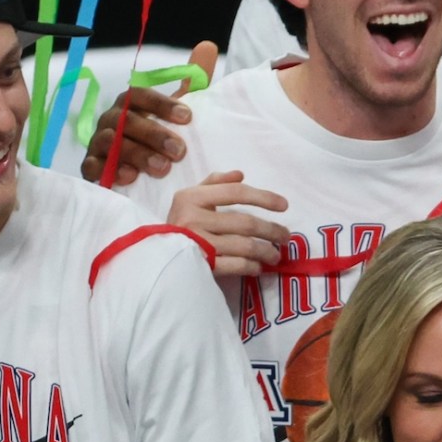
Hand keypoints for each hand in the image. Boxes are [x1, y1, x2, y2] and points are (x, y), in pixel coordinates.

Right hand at [81, 40, 216, 183]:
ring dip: (138, 154)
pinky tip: (130, 178)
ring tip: (162, 169)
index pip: (140, 95)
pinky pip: (93, 166)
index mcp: (131, 104)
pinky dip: (110, 171)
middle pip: (126, 120)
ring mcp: (98, 143)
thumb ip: (194, 83)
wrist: (141, 173)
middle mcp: (111, 119)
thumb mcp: (180, 112)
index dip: (162, 104)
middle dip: (154, 134)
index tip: (188, 117)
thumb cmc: (162, 137)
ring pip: (111, 143)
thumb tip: (208, 45)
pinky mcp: (91, 167)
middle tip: (180, 151)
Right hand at [169, 170, 290, 278]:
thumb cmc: (180, 222)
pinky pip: (236, 265)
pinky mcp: (201, 265)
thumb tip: (240, 174)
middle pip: (246, 223)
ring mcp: (197, 244)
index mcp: (192, 198)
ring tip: (276, 254)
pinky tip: (259, 266)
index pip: (236, 193)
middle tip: (285, 236)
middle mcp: (193, 219)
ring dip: (267, 251)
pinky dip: (252, 266)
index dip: (264, 197)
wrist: (155, 254)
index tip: (284, 205)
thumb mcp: (191, 197)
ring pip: (245, 246)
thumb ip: (215, 183)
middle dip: (272, 230)